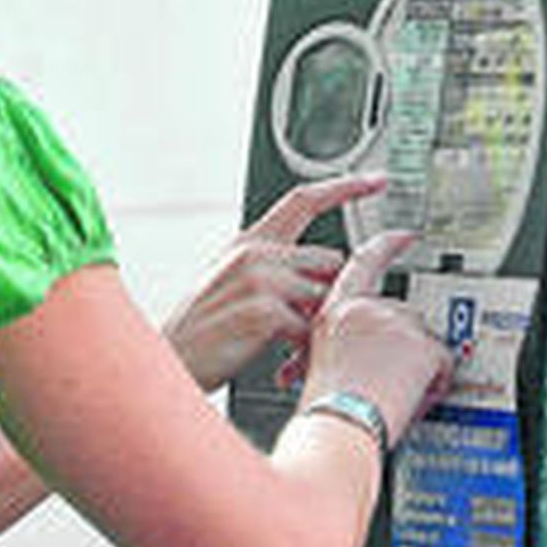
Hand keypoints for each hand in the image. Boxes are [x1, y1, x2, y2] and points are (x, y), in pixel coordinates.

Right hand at [162, 174, 389, 392]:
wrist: (170, 366)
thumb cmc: (203, 334)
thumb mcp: (233, 285)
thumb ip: (275, 270)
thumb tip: (322, 277)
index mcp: (248, 241)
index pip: (304, 200)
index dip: (344, 187)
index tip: (376, 180)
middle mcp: (254, 252)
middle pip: (330, 260)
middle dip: (329, 294)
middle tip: (308, 328)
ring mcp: (258, 279)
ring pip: (325, 296)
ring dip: (318, 327)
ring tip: (289, 351)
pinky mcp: (263, 310)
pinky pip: (311, 330)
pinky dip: (304, 353)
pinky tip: (282, 364)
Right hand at [298, 231, 454, 447]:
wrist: (337, 429)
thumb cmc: (326, 410)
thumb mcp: (318, 362)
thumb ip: (343, 342)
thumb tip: (365, 349)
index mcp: (334, 311)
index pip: (364, 262)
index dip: (387, 245)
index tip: (404, 236)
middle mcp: (362, 309)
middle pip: (405, 315)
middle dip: (408, 349)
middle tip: (390, 382)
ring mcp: (393, 322)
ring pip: (425, 341)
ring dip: (418, 370)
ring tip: (394, 397)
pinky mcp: (419, 342)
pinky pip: (443, 362)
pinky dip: (435, 385)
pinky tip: (411, 399)